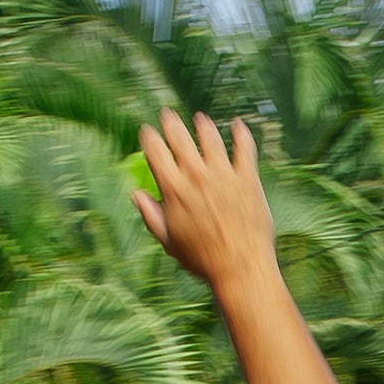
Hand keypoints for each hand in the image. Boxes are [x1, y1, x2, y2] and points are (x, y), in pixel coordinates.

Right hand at [132, 114, 279, 293]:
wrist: (241, 268)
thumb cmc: (202, 259)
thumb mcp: (169, 241)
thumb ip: (151, 215)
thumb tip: (136, 195)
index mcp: (174, 189)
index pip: (155, 152)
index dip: (149, 138)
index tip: (147, 132)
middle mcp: (197, 176)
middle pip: (180, 138)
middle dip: (171, 123)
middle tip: (168, 115)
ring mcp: (223, 174)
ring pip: (210, 138)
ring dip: (203, 125)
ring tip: (200, 119)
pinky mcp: (247, 178)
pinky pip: (244, 148)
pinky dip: (240, 134)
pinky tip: (237, 125)